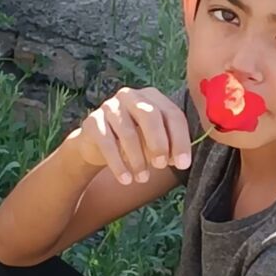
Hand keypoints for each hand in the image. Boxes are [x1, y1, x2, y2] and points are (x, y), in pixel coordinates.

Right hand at [68, 86, 191, 183]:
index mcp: (152, 97)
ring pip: (127, 132)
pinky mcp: (92, 121)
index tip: (183, 164)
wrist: (98, 144)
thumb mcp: (155, 142)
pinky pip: (107, 143)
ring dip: (138, 160)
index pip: (172, 115)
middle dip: (158, 143)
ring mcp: (110, 106)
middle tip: (161, 166)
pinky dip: (118, 164)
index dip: (180, 140)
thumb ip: (169, 147)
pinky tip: (126, 179)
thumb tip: (180, 161)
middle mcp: (131, 96)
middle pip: (149, 115)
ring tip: (143, 178)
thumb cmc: (136, 141)